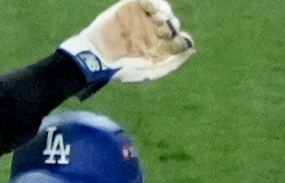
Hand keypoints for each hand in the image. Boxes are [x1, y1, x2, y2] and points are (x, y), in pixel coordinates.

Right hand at [63, 0, 194, 86]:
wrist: (94, 58)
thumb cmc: (120, 69)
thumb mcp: (148, 73)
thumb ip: (170, 64)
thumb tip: (190, 49)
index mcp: (155, 47)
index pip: (176, 39)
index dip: (180, 39)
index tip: (177, 41)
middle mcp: (150, 31)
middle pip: (170, 22)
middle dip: (170, 25)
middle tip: (164, 29)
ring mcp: (139, 19)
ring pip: (160, 9)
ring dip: (163, 11)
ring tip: (159, 18)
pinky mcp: (128, 8)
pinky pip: (145, 0)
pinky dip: (152, 2)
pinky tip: (152, 10)